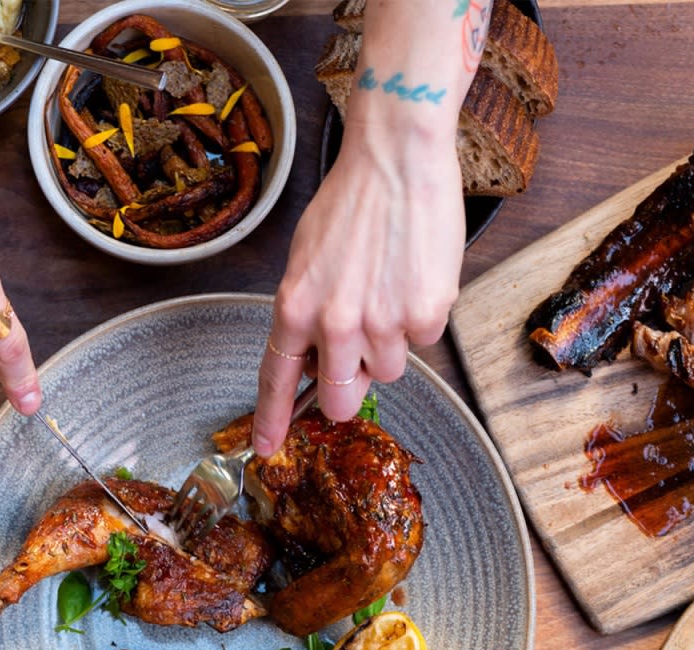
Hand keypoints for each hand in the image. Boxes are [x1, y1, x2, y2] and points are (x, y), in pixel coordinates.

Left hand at [251, 119, 462, 454]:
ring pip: (388, 371)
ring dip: (389, 345)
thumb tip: (311, 358)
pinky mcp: (426, 314)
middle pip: (339, 398)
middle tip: (357, 361)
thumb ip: (306, 312)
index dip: (272, 418)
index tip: (267, 446)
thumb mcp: (306, 259)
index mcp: (295, 306)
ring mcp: (382, 322)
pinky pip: (423, 341)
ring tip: (389, 291)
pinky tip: (414, 277)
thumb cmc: (351, 202)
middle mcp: (335, 322)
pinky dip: (421, 318)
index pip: (276, 378)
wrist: (396, 159)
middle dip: (347, 391)